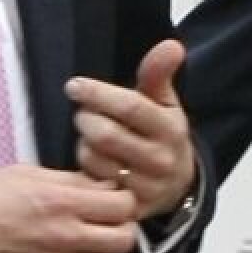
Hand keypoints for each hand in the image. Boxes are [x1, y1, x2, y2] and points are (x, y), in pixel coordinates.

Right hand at [0, 163, 138, 252]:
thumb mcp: (28, 173)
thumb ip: (71, 181)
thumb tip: (103, 187)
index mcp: (61, 201)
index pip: (122, 206)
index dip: (124, 200)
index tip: (115, 197)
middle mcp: (64, 236)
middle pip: (123, 240)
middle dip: (122, 227)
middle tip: (109, 220)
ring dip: (103, 251)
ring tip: (87, 239)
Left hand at [65, 39, 196, 220]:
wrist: (177, 183)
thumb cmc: (161, 133)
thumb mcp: (163, 102)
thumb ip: (159, 74)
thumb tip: (172, 45)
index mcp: (171, 128)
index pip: (130, 107)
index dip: (98, 94)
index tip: (74, 86)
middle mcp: (161, 159)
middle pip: (106, 135)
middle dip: (86, 118)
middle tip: (83, 112)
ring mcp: (146, 187)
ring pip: (95, 158)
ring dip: (83, 143)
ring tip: (90, 135)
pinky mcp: (130, 207)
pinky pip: (92, 183)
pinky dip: (85, 166)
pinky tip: (93, 158)